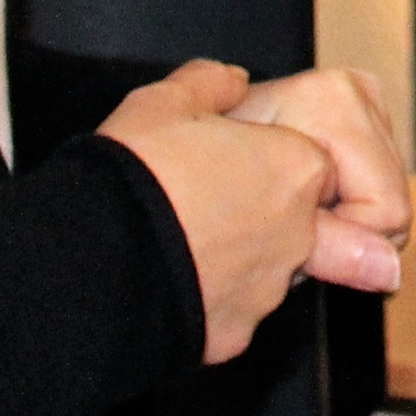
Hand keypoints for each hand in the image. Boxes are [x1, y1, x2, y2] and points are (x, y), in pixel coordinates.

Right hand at [100, 60, 407, 364]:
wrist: (83, 261)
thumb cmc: (128, 177)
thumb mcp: (163, 102)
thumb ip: (210, 85)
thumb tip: (231, 81)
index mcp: (293, 169)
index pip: (333, 168)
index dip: (301, 165)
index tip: (267, 164)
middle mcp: (296, 235)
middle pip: (325, 230)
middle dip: (316, 227)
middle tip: (267, 214)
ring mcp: (266, 291)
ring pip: (276, 273)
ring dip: (250, 256)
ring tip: (189, 234)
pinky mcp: (231, 334)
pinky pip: (233, 309)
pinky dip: (212, 296)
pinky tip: (172, 275)